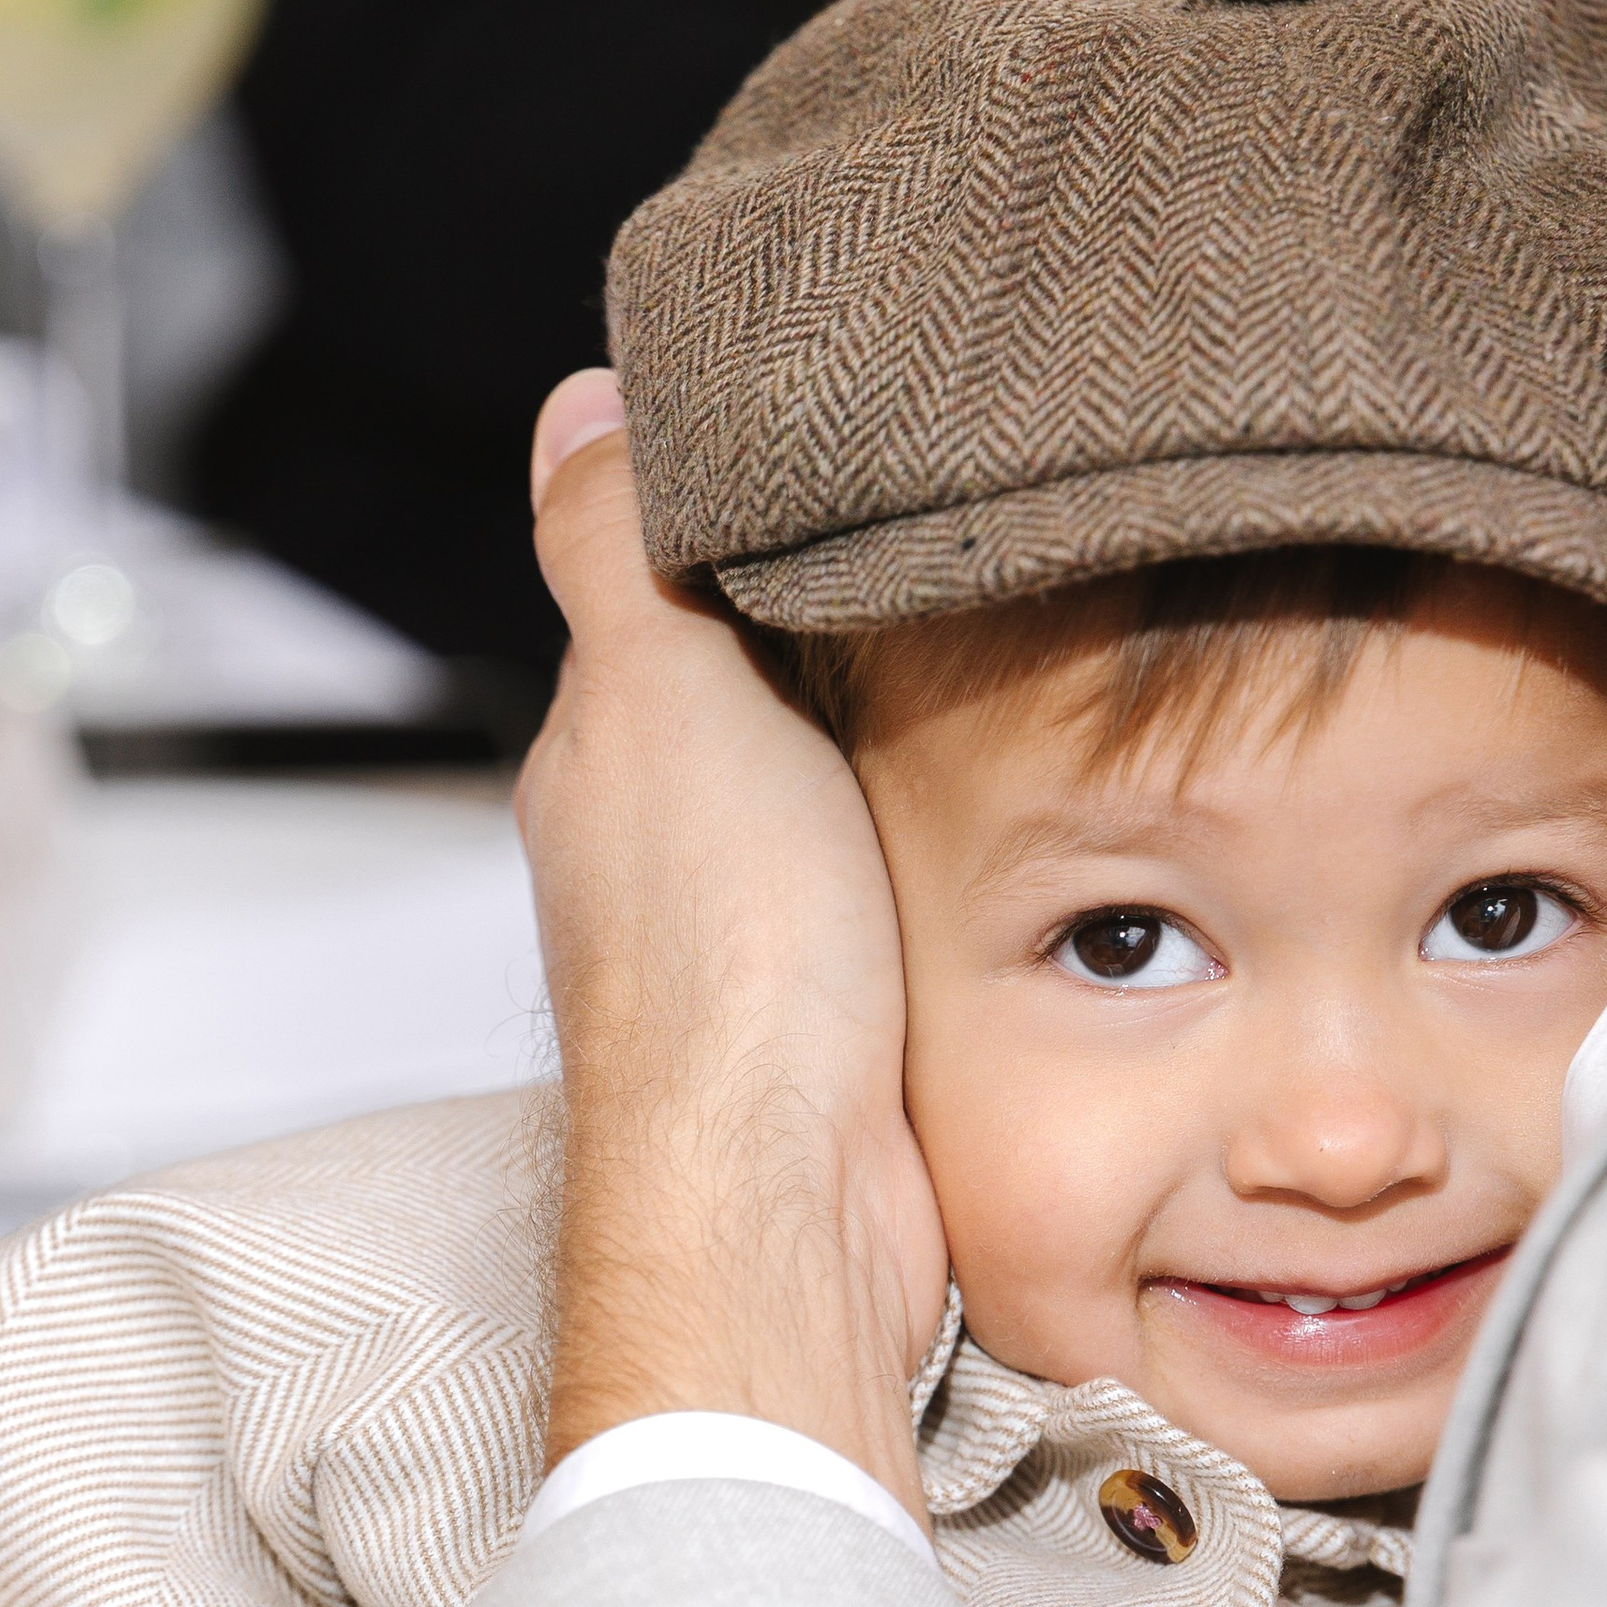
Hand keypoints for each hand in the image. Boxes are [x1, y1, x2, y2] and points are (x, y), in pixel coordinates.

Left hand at [519, 370, 946, 1509]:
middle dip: (845, 633)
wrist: (799, 1203)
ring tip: (1020, 652)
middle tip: (971, 543)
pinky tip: (1016, 807)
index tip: (853, 459)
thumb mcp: (660, 694)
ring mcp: (760, 940)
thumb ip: (619, 545)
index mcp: (605, 761)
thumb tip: (586, 402)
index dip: (746, 527)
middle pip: (764, 696)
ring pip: (838, 793)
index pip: (665, 600)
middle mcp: (666, 854)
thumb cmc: (720, 969)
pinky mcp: (851, 1012)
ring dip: (909, 738)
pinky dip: (949, 836)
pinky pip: (903, 886)